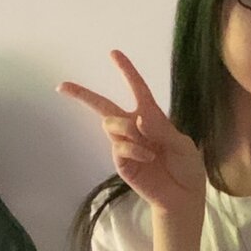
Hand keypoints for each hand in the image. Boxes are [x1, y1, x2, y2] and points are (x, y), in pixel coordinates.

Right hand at [56, 50, 206, 226]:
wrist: (183, 197)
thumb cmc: (187, 169)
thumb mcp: (182, 145)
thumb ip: (162, 129)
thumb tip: (140, 117)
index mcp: (152, 119)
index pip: (137, 90)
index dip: (127, 71)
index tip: (114, 53)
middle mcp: (135, 129)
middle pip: (104, 106)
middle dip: (82, 95)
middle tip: (62, 86)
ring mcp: (126, 146)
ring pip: (112, 124)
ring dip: (128, 130)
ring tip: (148, 149)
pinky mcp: (122, 163)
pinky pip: (119, 147)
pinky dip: (133, 149)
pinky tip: (147, 158)